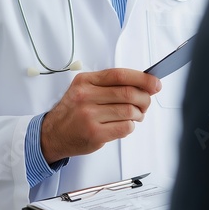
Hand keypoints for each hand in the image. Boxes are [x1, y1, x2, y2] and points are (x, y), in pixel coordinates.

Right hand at [41, 68, 160, 163]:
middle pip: (128, 93)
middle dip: (144, 98)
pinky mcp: (94, 134)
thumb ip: (109, 85)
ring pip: (129, 111)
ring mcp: (89, 116)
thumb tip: (143, 84)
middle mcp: (86, 96)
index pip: (119, 75)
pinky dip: (130, 126)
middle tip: (146, 103)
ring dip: (138, 114)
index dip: (142, 78)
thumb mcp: (84, 89)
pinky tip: (124, 125)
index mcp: (85, 81)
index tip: (155, 83)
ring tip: (135, 116)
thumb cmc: (73, 111)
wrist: (53, 134)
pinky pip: (125, 127)